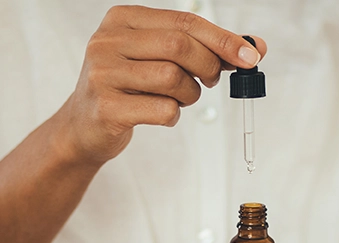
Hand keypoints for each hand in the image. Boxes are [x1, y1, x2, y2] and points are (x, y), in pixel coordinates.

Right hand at [56, 6, 265, 165]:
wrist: (83, 126)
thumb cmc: (128, 88)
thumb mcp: (158, 58)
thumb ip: (202, 49)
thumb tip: (255, 48)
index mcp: (121, 19)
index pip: (184, 21)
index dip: (223, 39)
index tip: (251, 56)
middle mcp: (107, 41)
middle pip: (180, 46)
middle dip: (208, 66)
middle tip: (211, 80)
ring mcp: (103, 74)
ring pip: (173, 78)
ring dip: (190, 94)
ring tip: (179, 98)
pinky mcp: (106, 107)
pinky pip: (163, 110)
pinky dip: (173, 114)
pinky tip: (161, 113)